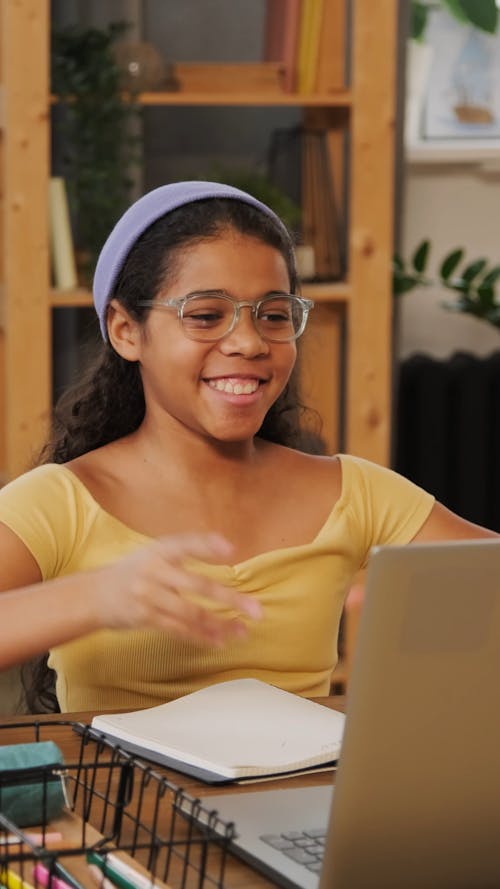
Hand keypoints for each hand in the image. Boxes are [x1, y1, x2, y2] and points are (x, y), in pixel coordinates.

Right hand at [96, 533, 261, 644]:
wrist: (94, 595)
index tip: (230, 548)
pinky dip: (200, 636)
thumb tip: (225, 547)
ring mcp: (149, 596)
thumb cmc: (134, 571)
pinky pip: (178, 630)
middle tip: (255, 609)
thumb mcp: (153, 553)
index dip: (206, 545)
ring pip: (191, 613)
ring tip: (242, 631)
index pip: (186, 544)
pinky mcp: (146, 618)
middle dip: (229, 599)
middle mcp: (154, 571)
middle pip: (197, 585)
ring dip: (220, 624)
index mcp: (159, 550)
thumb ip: (183, 552)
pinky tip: (219, 641)